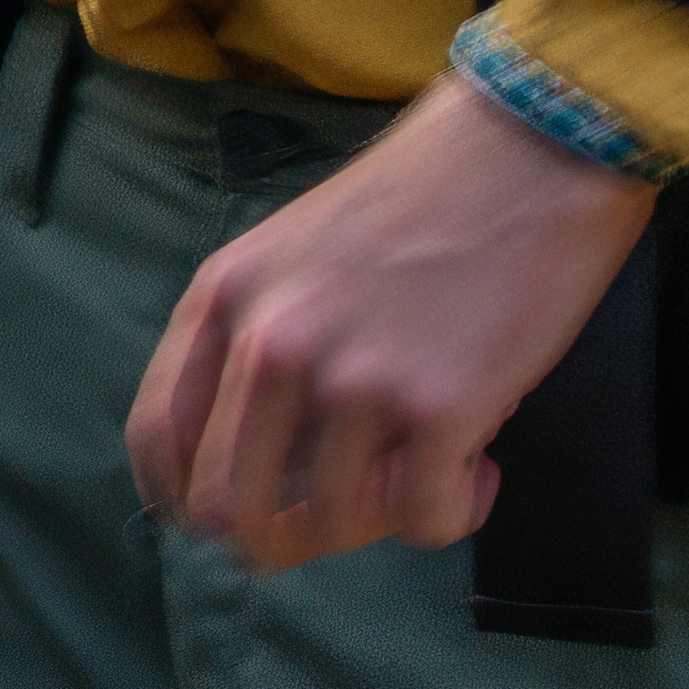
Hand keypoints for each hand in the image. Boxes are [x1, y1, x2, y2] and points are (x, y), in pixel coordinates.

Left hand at [122, 74, 665, 570]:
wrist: (529, 148)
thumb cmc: (420, 201)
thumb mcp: (292, 254)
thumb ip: (257, 341)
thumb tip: (256, 466)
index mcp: (223, 297)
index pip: (159, 435)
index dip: (184, 500)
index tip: (226, 522)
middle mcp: (271, 342)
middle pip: (227, 508)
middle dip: (279, 540)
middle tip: (342, 523)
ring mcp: (351, 377)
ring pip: (331, 523)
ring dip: (382, 518)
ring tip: (432, 467)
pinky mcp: (439, 406)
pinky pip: (423, 521)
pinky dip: (452, 515)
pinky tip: (481, 470)